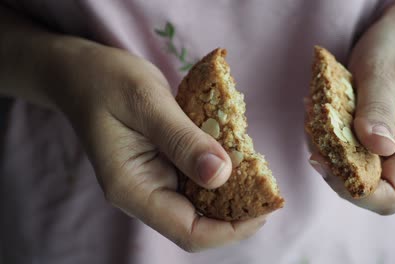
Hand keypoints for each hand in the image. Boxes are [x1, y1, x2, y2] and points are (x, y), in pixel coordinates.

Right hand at [50, 42, 266, 250]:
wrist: (83, 73)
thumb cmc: (106, 82)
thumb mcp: (146, 102)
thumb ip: (182, 140)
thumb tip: (221, 175)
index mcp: (132, 188)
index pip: (188, 231)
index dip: (231, 229)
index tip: (266, 206)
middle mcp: (144, 194)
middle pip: (199, 223)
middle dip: (238, 210)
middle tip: (269, 183)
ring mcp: (153, 182)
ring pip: (202, 202)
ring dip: (232, 189)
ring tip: (257, 165)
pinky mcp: (163, 166)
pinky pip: (197, 179)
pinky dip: (220, 169)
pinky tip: (236, 150)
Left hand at [309, 1, 394, 213]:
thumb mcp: (387, 70)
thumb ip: (378, 108)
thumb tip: (376, 146)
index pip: (392, 194)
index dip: (356, 190)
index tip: (323, 161)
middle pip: (364, 185)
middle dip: (333, 165)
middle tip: (313, 130)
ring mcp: (386, 147)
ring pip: (347, 168)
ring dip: (324, 146)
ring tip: (314, 112)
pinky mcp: (367, 137)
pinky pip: (341, 147)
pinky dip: (324, 134)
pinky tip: (316, 109)